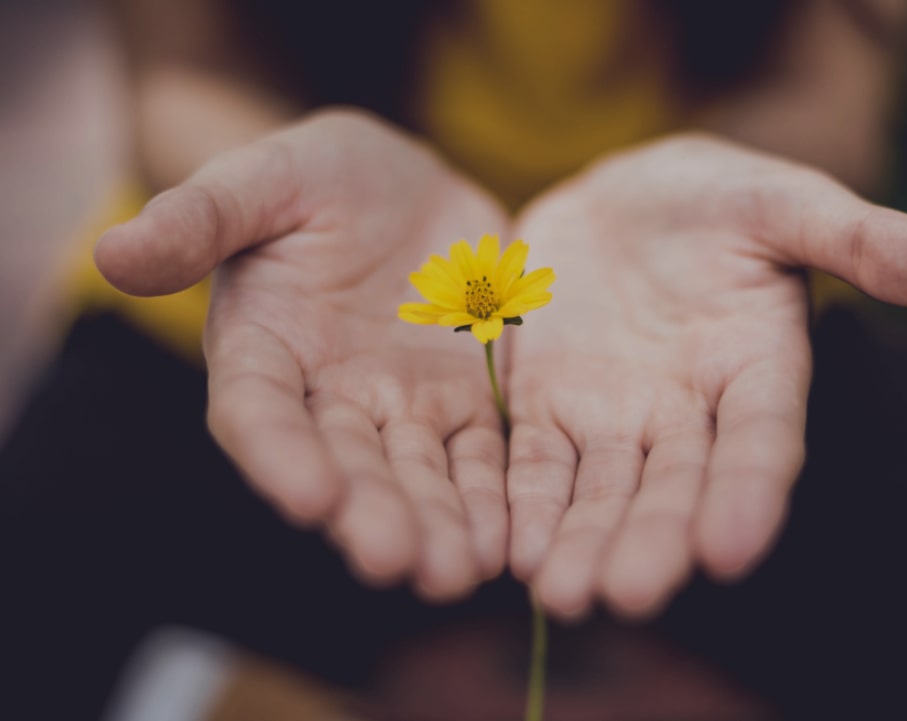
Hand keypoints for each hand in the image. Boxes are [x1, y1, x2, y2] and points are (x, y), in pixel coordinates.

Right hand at [95, 110, 510, 599]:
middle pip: (346, 465)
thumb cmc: (318, 177)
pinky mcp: (466, 403)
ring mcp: (402, 406)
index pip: (260, 412)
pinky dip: (493, 498)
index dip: (280, 455)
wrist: (404, 188)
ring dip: (437, 525)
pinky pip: (482, 457)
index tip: (309, 497)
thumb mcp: (263, 179)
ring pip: (418, 476)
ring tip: (458, 572)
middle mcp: (329, 397)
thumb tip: (112, 251)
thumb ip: (200, 217)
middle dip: (370, 514)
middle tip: (397, 562)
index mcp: (264, 350)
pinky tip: (510, 541)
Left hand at [505, 134, 906, 618]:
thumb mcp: (783, 202)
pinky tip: (511, 551)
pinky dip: (525, 504)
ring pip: (601, 491)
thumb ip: (862, 239)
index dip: (749, 492)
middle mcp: (688, 412)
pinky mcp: (547, 408)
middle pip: (674, 486)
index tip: (730, 549)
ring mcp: (614, 417)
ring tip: (562, 594)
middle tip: (628, 594)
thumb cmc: (714, 198)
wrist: (620, 200)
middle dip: (652, 540)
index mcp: (756, 369)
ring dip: (583, 542)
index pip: (761, 441)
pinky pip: (534, 463)